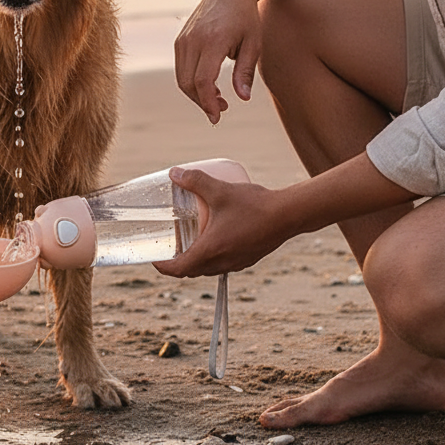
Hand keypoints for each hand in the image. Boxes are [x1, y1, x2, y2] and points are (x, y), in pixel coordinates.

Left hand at [154, 167, 291, 277]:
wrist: (289, 215)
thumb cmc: (254, 204)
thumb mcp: (220, 190)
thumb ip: (195, 180)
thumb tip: (174, 173)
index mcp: (210, 251)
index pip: (178, 270)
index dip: (162, 267)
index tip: (154, 259)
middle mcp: (222, 262)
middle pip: (191, 271)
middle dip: (177, 263)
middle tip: (170, 247)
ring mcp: (237, 264)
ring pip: (208, 270)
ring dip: (196, 262)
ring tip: (190, 243)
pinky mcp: (248, 260)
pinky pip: (224, 265)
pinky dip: (213, 259)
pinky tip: (216, 240)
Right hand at [174, 0, 294, 123]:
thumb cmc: (245, 17)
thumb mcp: (253, 43)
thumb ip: (245, 71)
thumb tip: (242, 98)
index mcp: (213, 40)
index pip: (202, 80)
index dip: (208, 102)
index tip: (217, 116)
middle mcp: (194, 40)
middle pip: (188, 83)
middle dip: (202, 102)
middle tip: (221, 111)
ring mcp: (183, 40)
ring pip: (182, 78)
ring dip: (197, 94)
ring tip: (218, 100)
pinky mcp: (180, 41)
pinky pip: (181, 69)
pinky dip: (192, 83)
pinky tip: (209, 86)